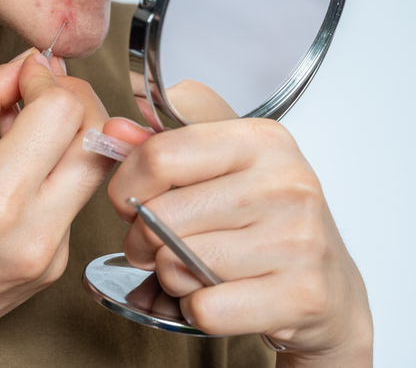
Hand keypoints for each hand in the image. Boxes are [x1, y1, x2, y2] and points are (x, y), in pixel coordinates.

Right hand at [0, 50, 113, 366]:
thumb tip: (22, 66)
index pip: (61, 113)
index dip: (47, 79)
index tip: (25, 75)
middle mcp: (35, 232)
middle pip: (97, 138)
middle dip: (74, 100)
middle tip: (37, 93)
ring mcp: (53, 254)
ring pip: (94, 168)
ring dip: (71, 134)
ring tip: (24, 131)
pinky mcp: (59, 265)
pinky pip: (75, 199)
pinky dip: (58, 171)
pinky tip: (22, 172)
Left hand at [103, 114, 372, 367]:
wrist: (328, 286)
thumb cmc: (265, 220)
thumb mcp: (219, 165)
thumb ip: (161, 143)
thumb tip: (114, 132)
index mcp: (261, 140)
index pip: (159, 156)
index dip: (126, 186)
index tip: (129, 201)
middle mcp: (286, 183)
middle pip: (161, 216)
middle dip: (142, 240)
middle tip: (160, 245)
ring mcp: (299, 239)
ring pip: (178, 265)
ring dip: (172, 276)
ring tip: (196, 268)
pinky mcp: (301, 294)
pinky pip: (205, 308)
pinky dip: (197, 310)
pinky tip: (219, 295)